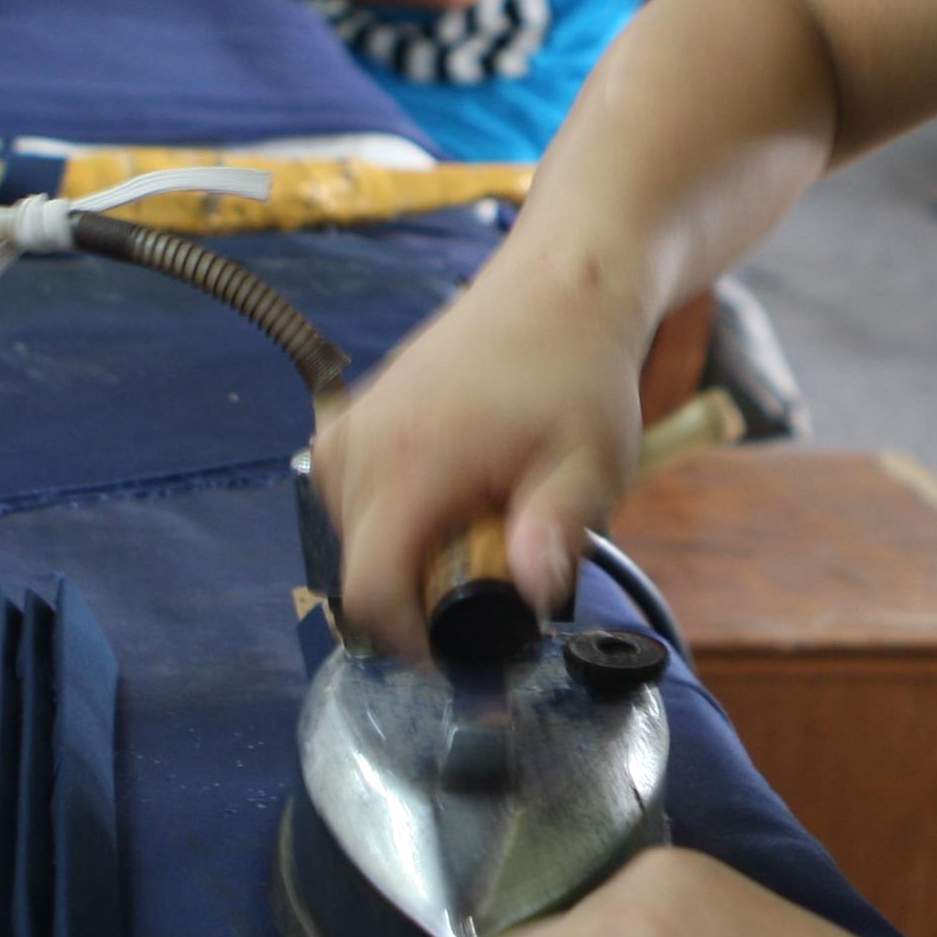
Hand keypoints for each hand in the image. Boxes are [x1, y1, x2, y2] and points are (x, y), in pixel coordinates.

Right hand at [313, 258, 652, 654]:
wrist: (557, 289)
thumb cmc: (578, 374)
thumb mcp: (592, 463)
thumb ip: (558, 529)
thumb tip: (529, 592)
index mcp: (416, 461)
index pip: (369, 587)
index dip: (406, 638)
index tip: (451, 647)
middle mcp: (364, 443)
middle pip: (357, 568)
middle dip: (414, 591)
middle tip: (487, 565)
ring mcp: (350, 423)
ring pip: (347, 533)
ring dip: (401, 549)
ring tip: (474, 518)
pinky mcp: (351, 413)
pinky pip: (344, 492)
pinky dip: (386, 511)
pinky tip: (444, 493)